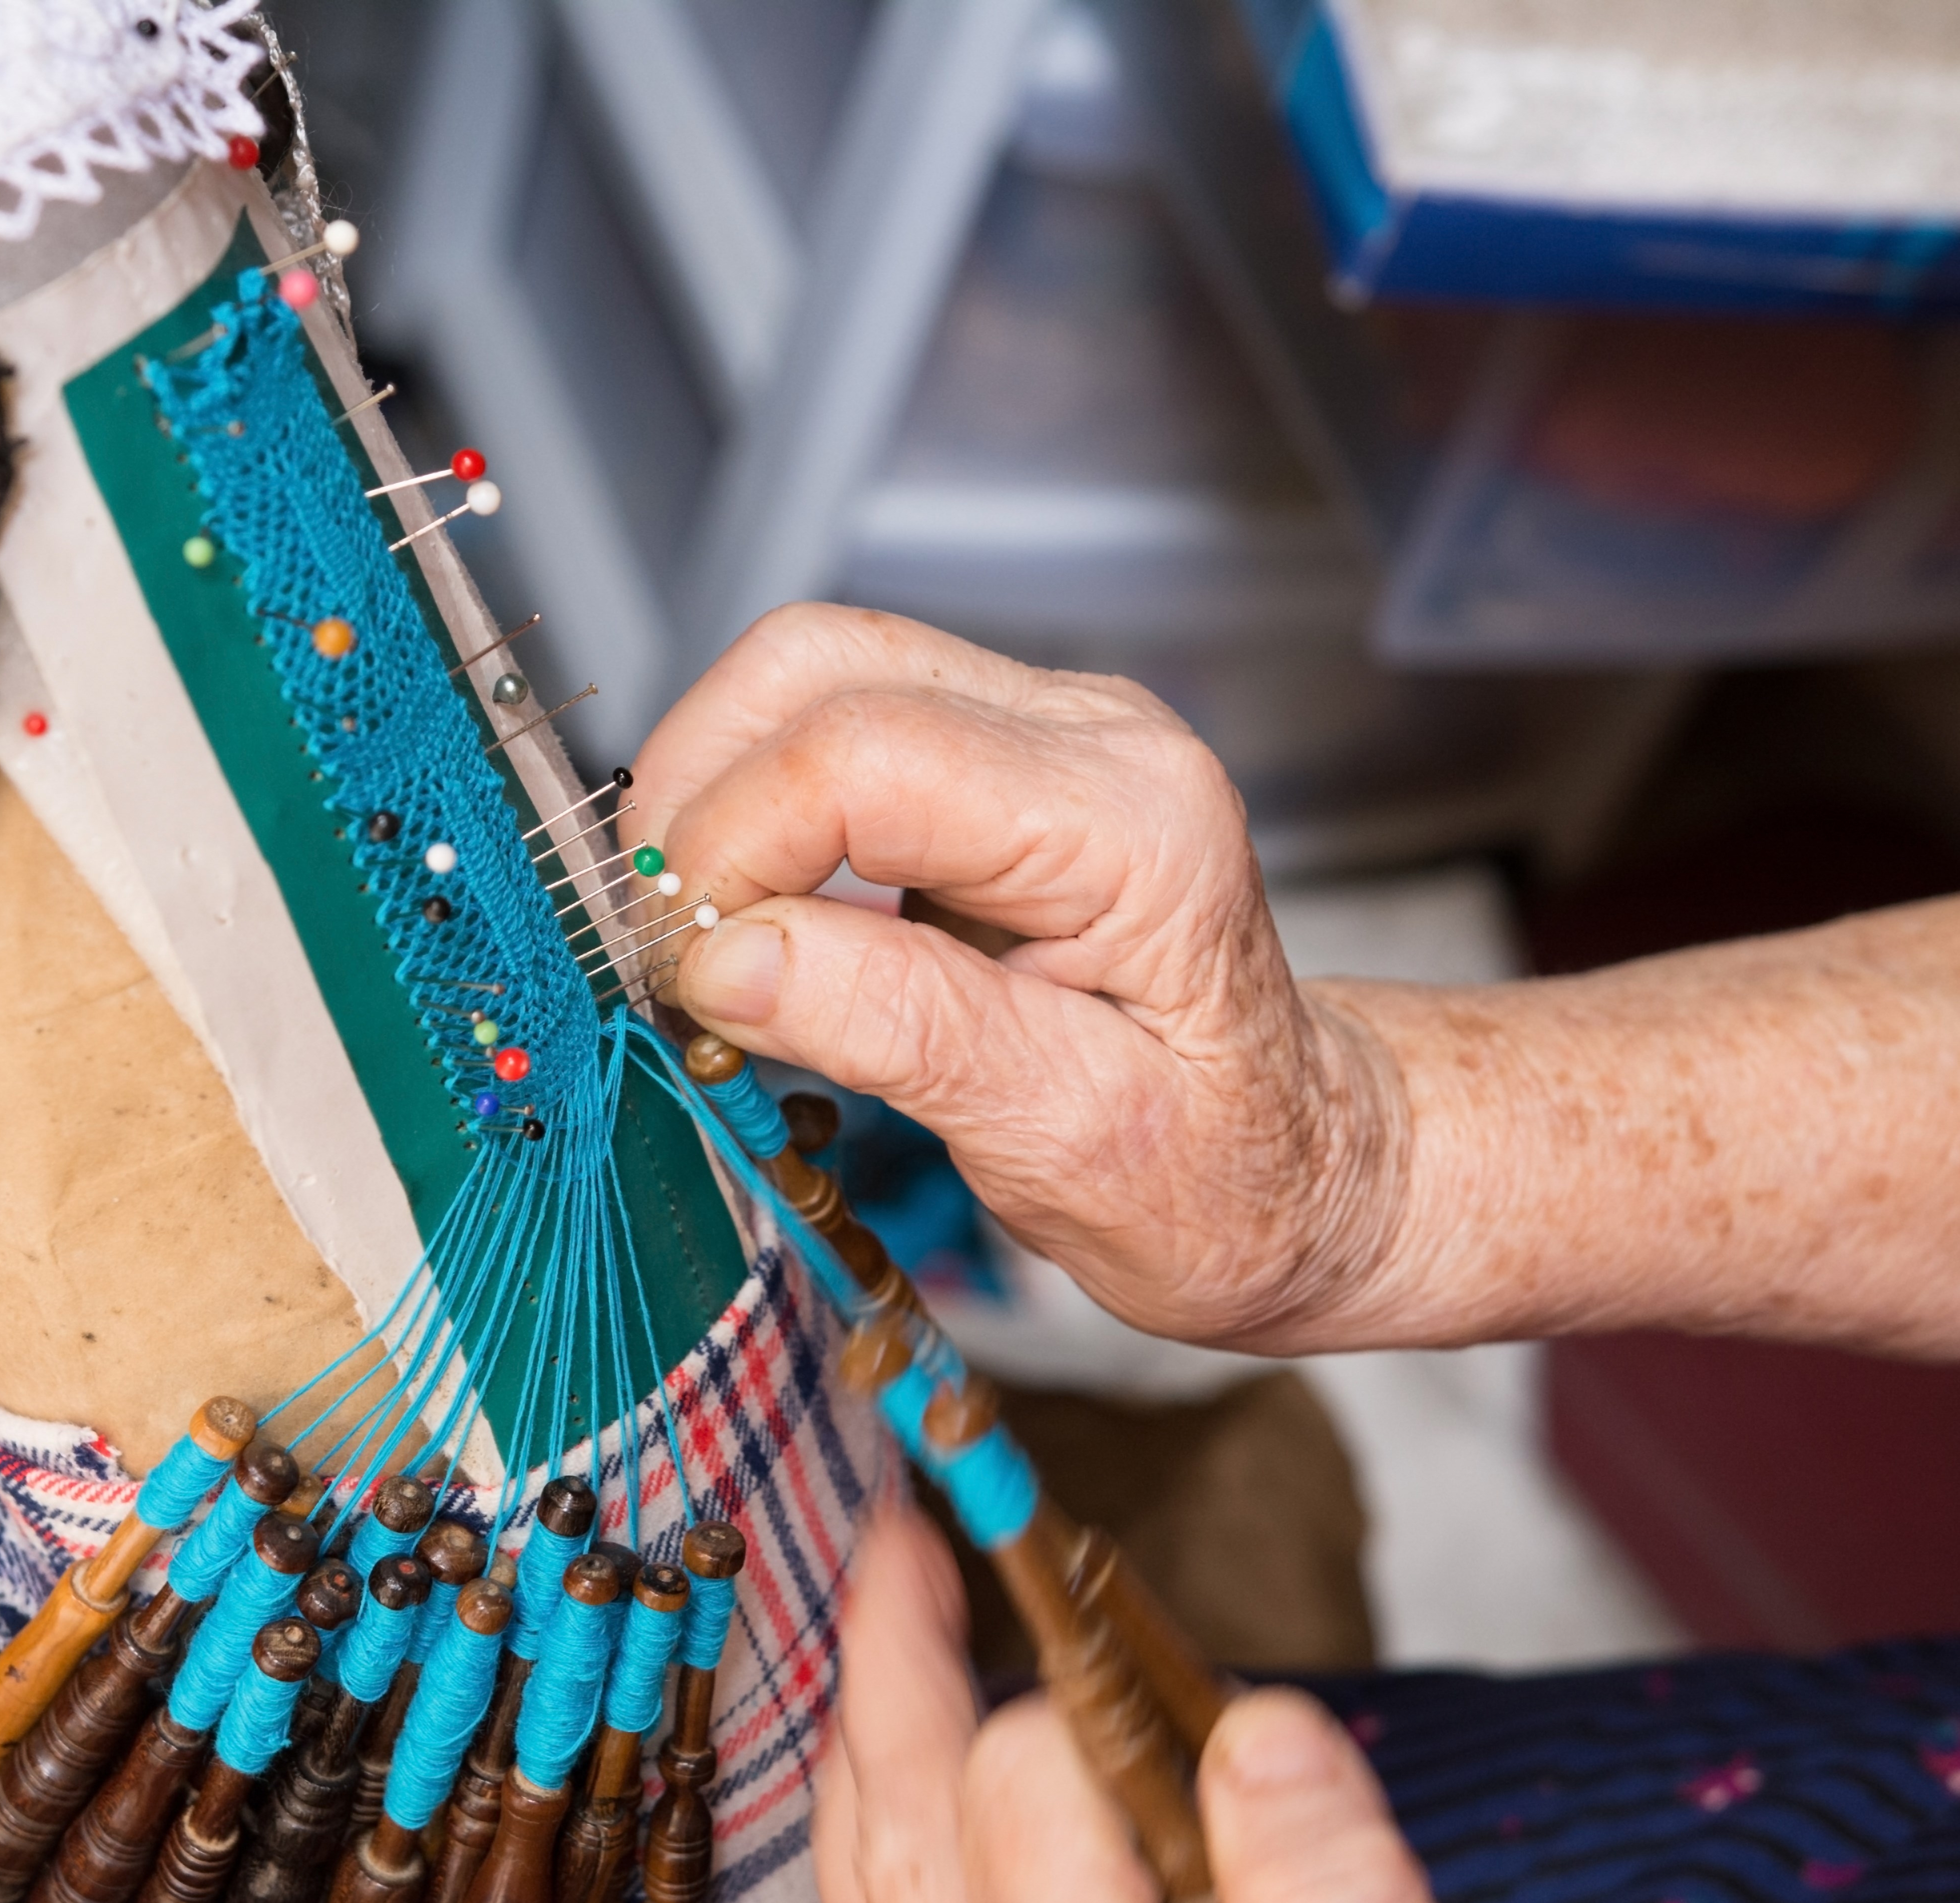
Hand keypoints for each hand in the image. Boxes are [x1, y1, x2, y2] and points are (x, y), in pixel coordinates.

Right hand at [629, 605, 1403, 1348]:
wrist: (1295, 1167)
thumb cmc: (1216, 1177)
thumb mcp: (1070, 1146)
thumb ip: (904, 1033)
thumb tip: (727, 957)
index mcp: (1133, 825)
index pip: (863, 759)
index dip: (729, 852)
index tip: (680, 976)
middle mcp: (1093, 737)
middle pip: (816, 668)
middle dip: (697, 797)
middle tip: (664, 951)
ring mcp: (1042, 731)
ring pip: (805, 672)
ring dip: (712, 791)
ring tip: (696, 936)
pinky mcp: (992, 755)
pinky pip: (827, 720)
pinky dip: (750, 803)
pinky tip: (749, 914)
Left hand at [816, 1501, 1483, 1902]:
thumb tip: (1262, 1736)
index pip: (1033, 1798)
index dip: (1079, 1692)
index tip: (1127, 1628)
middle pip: (911, 1834)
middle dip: (897, 1664)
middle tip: (898, 1534)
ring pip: (870, 1901)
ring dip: (868, 1751)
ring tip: (884, 1633)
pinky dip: (866, 1868)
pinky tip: (887, 1818)